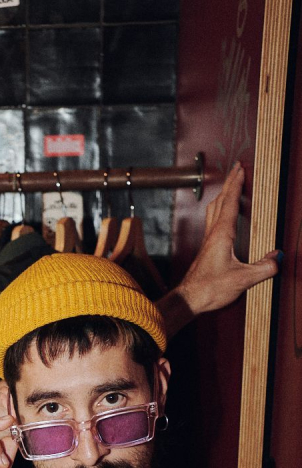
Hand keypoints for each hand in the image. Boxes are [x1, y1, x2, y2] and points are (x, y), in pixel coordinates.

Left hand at [176, 162, 278, 315]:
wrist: (188, 300)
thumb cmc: (209, 289)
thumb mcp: (242, 279)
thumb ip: (263, 268)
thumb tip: (278, 258)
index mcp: (221, 235)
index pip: (230, 203)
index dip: (236, 185)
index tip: (241, 169)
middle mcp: (212, 234)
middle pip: (220, 201)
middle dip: (229, 183)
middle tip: (236, 168)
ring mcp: (207, 241)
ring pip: (213, 210)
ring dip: (223, 195)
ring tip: (230, 186)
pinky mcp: (206, 250)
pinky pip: (212, 222)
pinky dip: (219, 210)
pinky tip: (222, 215)